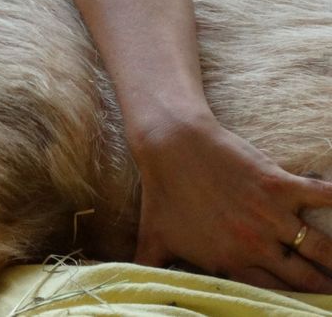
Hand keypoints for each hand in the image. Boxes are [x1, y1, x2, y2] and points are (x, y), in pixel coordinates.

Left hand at [132, 116, 331, 291]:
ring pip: (322, 248)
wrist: (171, 146)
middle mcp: (255, 245)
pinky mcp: (280, 185)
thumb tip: (135, 286)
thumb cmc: (161, 193)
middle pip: (304, 278)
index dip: (293, 303)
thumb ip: (150, 268)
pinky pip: (323, 197)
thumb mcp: (152, 239)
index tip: (309, 307)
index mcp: (229, 262)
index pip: (272, 295)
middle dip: (324, 286)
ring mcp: (271, 215)